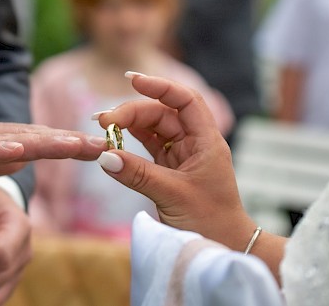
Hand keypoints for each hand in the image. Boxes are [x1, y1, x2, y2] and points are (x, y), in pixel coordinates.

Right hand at [0, 111, 104, 192]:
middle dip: (70, 141)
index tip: (101, 147)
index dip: (67, 144)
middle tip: (108, 142)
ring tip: (78, 143)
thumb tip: (16, 160)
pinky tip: (19, 149)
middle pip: (31, 138)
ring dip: (47, 142)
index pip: (33, 143)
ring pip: (9, 140)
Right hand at [96, 73, 251, 248]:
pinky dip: (129, 144)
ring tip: (102, 127)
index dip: (160, 86)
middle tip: (103, 120)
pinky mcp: (169, 170)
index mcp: (206, 141)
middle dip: (133, 112)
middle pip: (162, 113)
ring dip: (128, 126)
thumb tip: (104, 156)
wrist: (225, 247)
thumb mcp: (173, 196)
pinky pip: (148, 148)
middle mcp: (195, 143)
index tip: (132, 80)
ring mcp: (182, 156)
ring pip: (153, 129)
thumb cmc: (211, 222)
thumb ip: (138, 174)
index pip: (185, 101)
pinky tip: (112, 143)